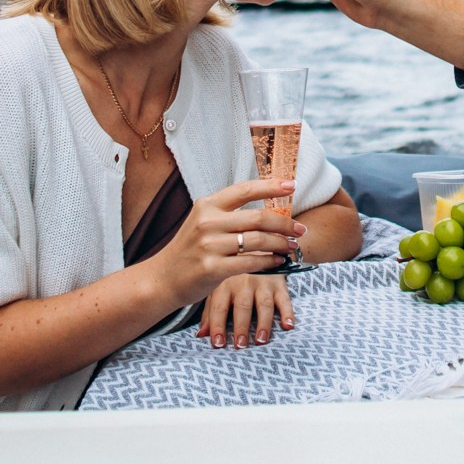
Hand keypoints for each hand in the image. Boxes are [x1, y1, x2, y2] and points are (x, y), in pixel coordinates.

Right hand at [152, 178, 302, 307]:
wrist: (162, 278)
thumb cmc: (189, 249)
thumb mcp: (203, 222)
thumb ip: (228, 214)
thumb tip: (266, 209)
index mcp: (208, 205)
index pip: (245, 190)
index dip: (271, 186)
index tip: (292, 185)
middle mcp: (208, 222)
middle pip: (258, 217)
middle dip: (285, 223)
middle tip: (300, 229)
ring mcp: (209, 245)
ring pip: (257, 240)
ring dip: (281, 244)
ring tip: (292, 246)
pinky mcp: (212, 268)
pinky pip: (250, 262)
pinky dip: (269, 261)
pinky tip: (278, 261)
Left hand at [199, 273, 294, 348]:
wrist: (256, 244)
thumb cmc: (233, 273)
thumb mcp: (218, 287)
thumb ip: (210, 312)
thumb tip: (200, 335)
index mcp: (224, 284)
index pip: (219, 307)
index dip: (217, 326)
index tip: (218, 343)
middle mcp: (243, 282)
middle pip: (242, 307)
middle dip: (241, 327)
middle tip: (240, 346)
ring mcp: (263, 281)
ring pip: (263, 304)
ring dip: (263, 323)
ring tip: (261, 340)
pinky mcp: (279, 283)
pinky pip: (284, 299)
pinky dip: (287, 312)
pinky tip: (288, 325)